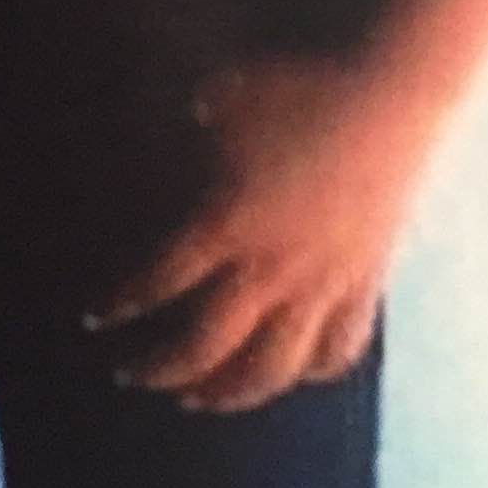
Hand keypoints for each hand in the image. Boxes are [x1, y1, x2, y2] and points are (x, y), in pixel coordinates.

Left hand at [84, 49, 441, 412]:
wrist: (393, 95)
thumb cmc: (302, 88)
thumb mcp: (226, 92)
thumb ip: (194, 115)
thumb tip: (175, 116)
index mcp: (228, 222)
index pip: (160, 279)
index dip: (121, 303)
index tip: (94, 319)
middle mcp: (271, 268)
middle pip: (207, 345)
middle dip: (160, 368)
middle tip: (130, 375)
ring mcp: (324, 284)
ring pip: (274, 368)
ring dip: (230, 393)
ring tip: (200, 399)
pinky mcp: (365, 283)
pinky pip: (340, 349)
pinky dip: (313, 371)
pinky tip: (292, 373)